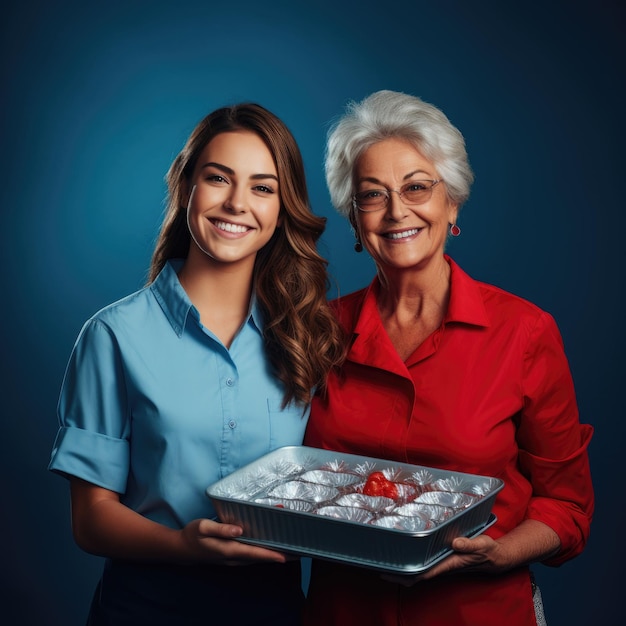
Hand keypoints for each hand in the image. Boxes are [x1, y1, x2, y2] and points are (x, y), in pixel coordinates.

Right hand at [180, 518, 290, 565]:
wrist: (181, 548)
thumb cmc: (192, 535)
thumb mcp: (203, 527)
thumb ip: (221, 528)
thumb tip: (239, 530)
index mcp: (228, 549)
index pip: (254, 553)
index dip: (271, 554)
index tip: (287, 555)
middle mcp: (234, 557)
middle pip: (260, 556)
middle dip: (279, 553)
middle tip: (299, 550)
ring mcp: (234, 558)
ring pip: (258, 556)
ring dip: (274, 552)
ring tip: (292, 547)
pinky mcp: (233, 555)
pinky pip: (253, 554)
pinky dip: (265, 550)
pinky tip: (272, 544)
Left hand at [382, 534, 504, 586]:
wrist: (495, 558)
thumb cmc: (488, 552)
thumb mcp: (482, 545)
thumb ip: (469, 544)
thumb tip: (454, 543)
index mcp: (448, 564)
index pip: (422, 573)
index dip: (405, 574)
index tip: (388, 572)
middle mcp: (441, 565)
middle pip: (415, 573)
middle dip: (397, 572)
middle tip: (377, 564)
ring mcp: (441, 562)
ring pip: (418, 568)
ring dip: (403, 565)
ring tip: (386, 556)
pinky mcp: (443, 557)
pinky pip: (424, 561)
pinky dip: (413, 558)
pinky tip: (405, 550)